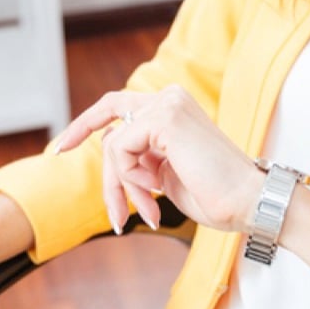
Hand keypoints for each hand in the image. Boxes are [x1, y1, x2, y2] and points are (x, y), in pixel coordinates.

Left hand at [53, 85, 264, 233]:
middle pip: (110, 120)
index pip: (119, 106)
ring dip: (123, 186)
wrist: (248, 203)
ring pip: (114, 145)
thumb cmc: (216, 196)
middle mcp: (170, 98)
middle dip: (89, 146)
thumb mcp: (166, 174)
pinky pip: (121, 150)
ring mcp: (168, 105)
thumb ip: (141, 158)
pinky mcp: (165, 119)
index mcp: (174, 108)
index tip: (61, 147)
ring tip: (147, 210)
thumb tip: (113, 152)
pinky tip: (156, 195)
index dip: (87, 123)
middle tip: (83, 180)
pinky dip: (131, 180)